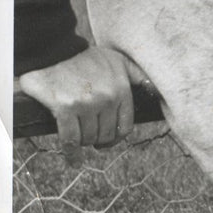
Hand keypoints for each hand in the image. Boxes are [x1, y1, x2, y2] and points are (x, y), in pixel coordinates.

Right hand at [17, 46, 149, 162]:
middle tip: (89, 136)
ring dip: (83, 142)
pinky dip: (71, 154)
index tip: (108, 141)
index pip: (125, 127)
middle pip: (105, 135)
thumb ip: (139, 77)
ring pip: (88, 139)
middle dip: (98, 139)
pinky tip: (73, 160)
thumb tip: (156, 92)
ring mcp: (87, 104)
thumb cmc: (88, 58)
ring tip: (79, 136)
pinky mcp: (66, 109)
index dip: (116, 138)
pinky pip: (70, 140)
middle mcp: (108, 98)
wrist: (56, 52)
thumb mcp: (120, 62)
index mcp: (122, 90)